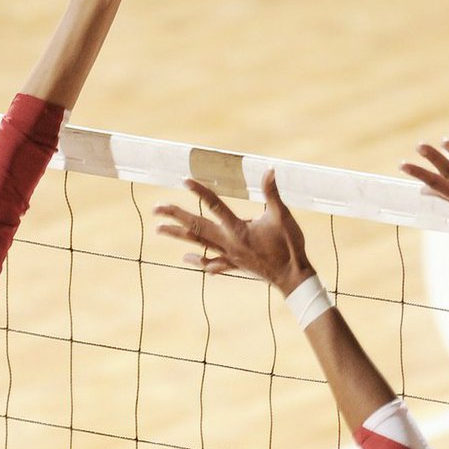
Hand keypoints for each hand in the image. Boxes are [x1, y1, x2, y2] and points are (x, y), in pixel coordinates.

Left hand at [154, 171, 310, 293]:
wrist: (292, 277)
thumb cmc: (289, 246)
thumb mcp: (282, 216)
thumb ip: (272, 194)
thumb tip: (269, 170)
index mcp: (239, 229)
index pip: (215, 206)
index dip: (200, 192)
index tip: (184, 181)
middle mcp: (229, 243)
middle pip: (197, 227)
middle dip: (175, 216)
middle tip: (156, 208)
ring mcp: (230, 256)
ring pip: (199, 244)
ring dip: (178, 236)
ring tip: (159, 229)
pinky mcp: (235, 265)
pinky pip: (212, 263)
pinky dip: (198, 261)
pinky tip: (186, 259)